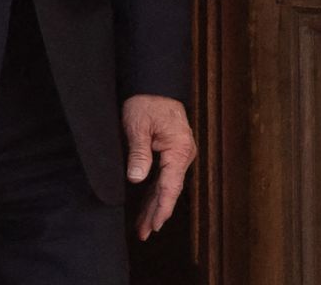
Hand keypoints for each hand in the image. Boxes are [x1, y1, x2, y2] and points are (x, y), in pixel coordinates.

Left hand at [123, 94, 195, 239]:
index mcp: (179, 150)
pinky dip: (155, 193)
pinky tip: (148, 206)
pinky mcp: (170, 154)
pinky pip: (163, 178)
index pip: (170, 185)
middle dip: (157, 213)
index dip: (162, 207)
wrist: (153, 86)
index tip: (155, 224)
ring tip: (144, 228)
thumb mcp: (137, 125)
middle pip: (169, 190)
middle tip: (145, 233)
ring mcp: (177, 156)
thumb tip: (137, 179)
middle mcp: (183, 156)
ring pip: (166, 186)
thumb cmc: (145, 103)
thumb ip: (139, 153)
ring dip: (155, 206)